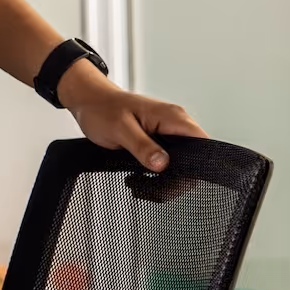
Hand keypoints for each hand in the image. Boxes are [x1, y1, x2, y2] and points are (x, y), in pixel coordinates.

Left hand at [57, 60, 204, 172]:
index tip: (172, 181)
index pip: (202, 144)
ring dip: (163, 179)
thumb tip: (163, 164)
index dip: (195, 166)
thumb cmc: (101, 108)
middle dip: (174, 179)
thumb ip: (142, 146)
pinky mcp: (156, 141)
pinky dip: (155, 174)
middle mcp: (174, 124)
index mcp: (172, 117)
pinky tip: (138, 179)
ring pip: (179, 164)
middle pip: (193, 159)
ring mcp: (166, 133)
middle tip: (149, 189)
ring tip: (139, 184)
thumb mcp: (120, 129)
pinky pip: (166, 162)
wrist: (87, 100)